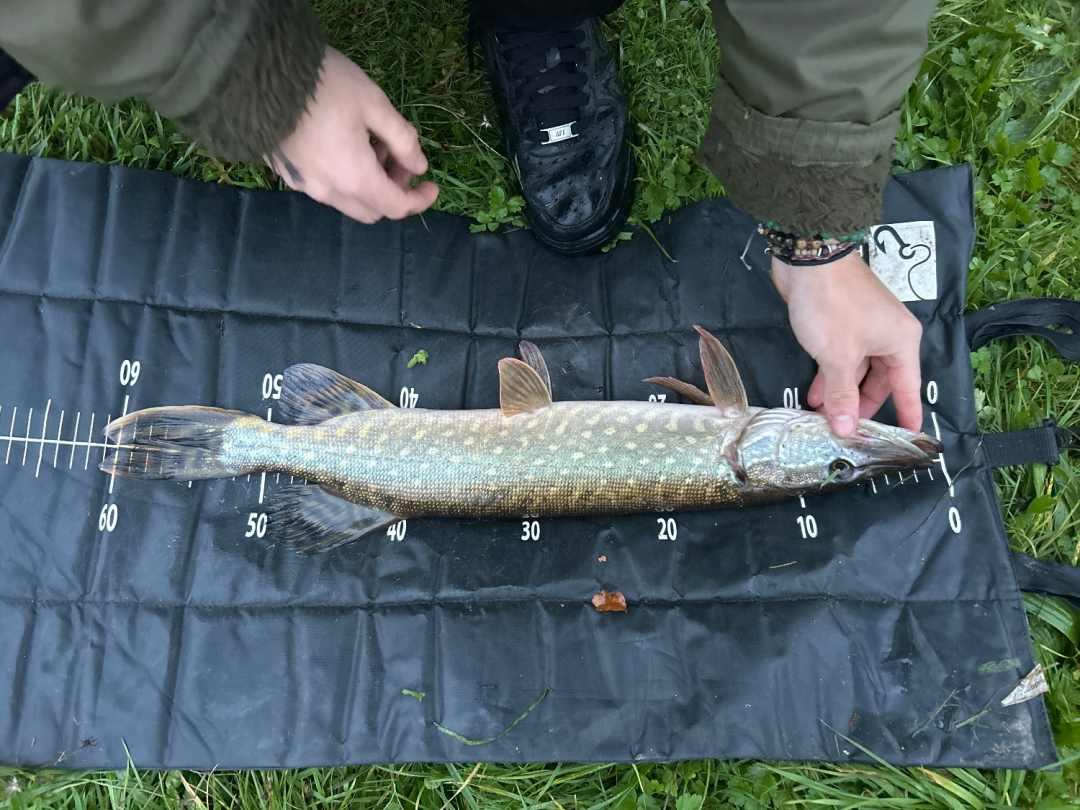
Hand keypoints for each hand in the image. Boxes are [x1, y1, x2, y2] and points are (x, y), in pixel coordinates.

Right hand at [267, 47, 438, 223]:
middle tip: (401, 160)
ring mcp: (304, 185)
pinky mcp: (287, 173)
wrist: (257, 73)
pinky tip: (344, 144)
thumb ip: (403, 139)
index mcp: (355, 179)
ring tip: (373, 144)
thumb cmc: (323, 85)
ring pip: (347, 200)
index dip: (419, 200)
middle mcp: (328, 191)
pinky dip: (344, 177)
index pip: (396, 207)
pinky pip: (324, 187)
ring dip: (368, 183)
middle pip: (371, 210)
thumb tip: (419, 166)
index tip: (432, 185)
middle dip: (393, 191)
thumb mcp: (374, 104)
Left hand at [771, 250, 923, 436]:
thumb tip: (846, 428)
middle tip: (845, 430)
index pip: (908, 388)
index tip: (909, 438)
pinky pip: (842, 357)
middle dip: (860, 405)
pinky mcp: (842, 323)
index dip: (907, 415)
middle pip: (880, 381)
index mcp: (901, 342)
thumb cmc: (832, 305)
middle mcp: (889, 335)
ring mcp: (865, 328)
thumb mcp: (837, 357)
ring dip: (840, 392)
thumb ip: (841, 394)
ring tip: (821, 416)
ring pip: (857, 370)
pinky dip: (830, 375)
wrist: (810, 259)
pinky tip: (814, 394)